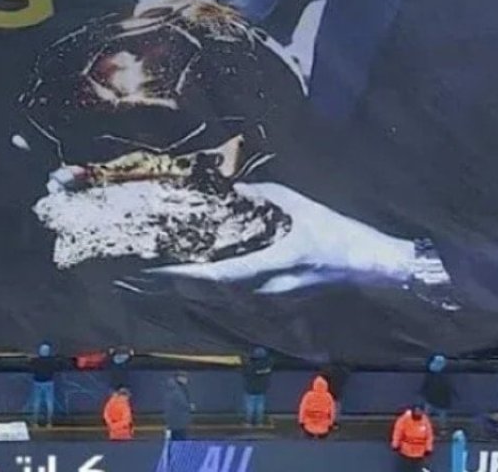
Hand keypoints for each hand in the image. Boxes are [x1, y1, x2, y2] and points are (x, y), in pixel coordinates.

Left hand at [119, 182, 416, 293]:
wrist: (372, 270)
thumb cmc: (335, 235)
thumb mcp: (293, 206)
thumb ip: (254, 198)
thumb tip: (222, 188)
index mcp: (262, 270)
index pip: (204, 278)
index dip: (169, 276)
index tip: (139, 269)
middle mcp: (257, 295)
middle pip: (197, 295)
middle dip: (161, 285)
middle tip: (125, 273)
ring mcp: (264, 307)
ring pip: (208, 303)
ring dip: (176, 291)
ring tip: (141, 279)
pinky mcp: (271, 309)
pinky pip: (226, 305)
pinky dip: (200, 295)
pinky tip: (183, 286)